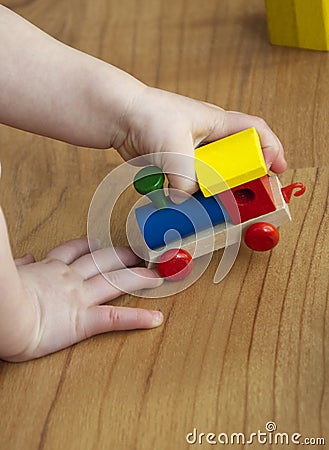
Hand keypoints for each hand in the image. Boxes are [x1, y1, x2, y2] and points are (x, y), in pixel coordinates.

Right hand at [2, 239, 162, 361]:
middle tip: (137, 253)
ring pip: (115, 282)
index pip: (74, 251)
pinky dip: (138, 319)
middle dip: (122, 256)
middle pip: (102, 261)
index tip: (99, 242)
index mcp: (51, 268)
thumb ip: (22, 265)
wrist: (5, 314)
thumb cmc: (2, 296)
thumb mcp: (10, 272)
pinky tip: (155, 318)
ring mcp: (80, 298)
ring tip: (154, 278)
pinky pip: (116, 319)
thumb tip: (27, 259)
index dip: (90, 245)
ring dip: (138, 278)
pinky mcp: (84, 321)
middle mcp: (70, 279)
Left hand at [114, 86, 286, 194]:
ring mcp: (191, 153)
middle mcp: (208, 138)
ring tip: (219, 207)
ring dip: (217, 192)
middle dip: (245, 179)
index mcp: (217, 123)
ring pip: (214, 176)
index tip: (278, 169)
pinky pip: (191, 184)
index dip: (271, 149)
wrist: (118, 116)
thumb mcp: (172, 145)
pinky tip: (189, 205)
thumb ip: (184, 176)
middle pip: (237, 160)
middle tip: (249, 197)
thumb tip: (185, 200)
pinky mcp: (176, 165)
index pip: (254, 131)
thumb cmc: (147, 114)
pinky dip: (192, 195)